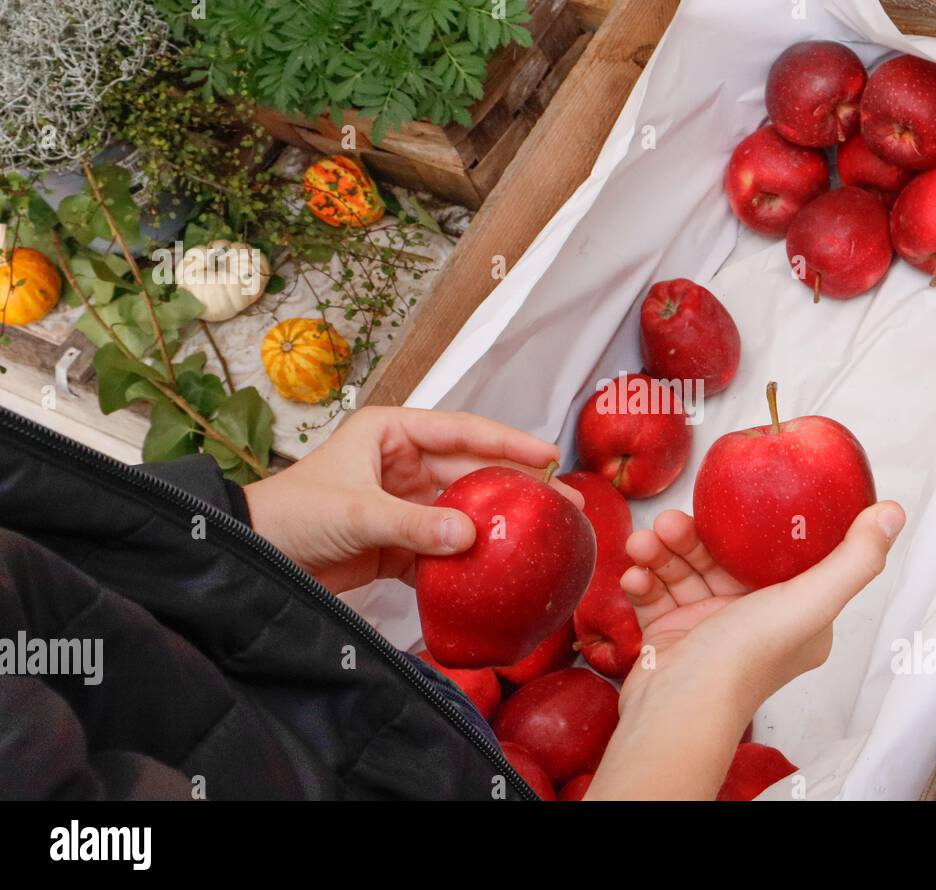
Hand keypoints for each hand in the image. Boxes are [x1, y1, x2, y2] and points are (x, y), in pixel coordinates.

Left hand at [243, 406, 579, 592]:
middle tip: (562, 502)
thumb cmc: (289, 515)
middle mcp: (402, 463)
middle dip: (515, 486)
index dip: (507, 441)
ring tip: (543, 537)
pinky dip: (467, 559)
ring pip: (462, 511)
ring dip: (497, 525)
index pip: (461, 431)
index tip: (548, 455)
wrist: (251, 560)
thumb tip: (470, 537)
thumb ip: (413, 525)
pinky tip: (499, 568)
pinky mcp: (399, 543)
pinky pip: (443, 547)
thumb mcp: (354, 512)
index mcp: (390, 433)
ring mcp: (403, 504)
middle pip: (471, 471)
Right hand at [585, 501, 904, 799]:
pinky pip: (657, 594)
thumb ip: (855, 557)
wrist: (678, 710)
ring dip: (660, 552)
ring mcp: (710, 627)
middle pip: (722, 556)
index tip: (728, 504)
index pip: (776, 553)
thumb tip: (892, 514)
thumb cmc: (745, 663)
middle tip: (671, 524)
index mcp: (797, 614)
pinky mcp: (672, 634)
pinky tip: (636, 577)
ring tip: (645, 544)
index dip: (751, 525)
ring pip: (684, 570)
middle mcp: (756, 620)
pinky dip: (643, 581)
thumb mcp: (811, 601)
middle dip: (691, 536)